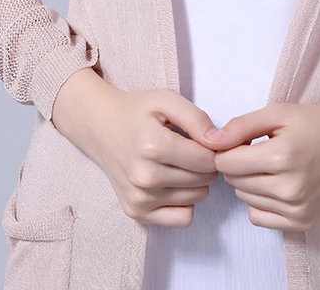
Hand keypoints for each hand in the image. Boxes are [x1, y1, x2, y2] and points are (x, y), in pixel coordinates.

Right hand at [51, 69, 221, 227]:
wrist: (100, 127)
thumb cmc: (137, 111)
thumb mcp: (166, 100)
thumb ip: (196, 117)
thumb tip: (219, 141)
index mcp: (153, 145)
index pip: (207, 159)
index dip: (213, 147)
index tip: (204, 139)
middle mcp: (144, 177)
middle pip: (203, 180)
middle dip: (206, 164)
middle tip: (192, 149)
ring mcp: (139, 198)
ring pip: (197, 198)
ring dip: (196, 182)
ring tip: (181, 163)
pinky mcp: (137, 212)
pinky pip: (183, 218)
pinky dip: (185, 202)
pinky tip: (174, 183)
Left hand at [199, 98, 319, 232]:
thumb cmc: (317, 122)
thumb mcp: (279, 112)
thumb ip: (242, 125)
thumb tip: (212, 142)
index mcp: (283, 156)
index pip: (228, 163)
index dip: (227, 149)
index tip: (239, 141)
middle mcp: (290, 188)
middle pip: (235, 182)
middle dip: (238, 165)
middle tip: (257, 150)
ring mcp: (298, 209)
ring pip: (246, 199)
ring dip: (249, 182)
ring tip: (270, 165)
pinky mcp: (304, 222)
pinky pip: (260, 218)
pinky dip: (260, 202)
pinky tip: (275, 184)